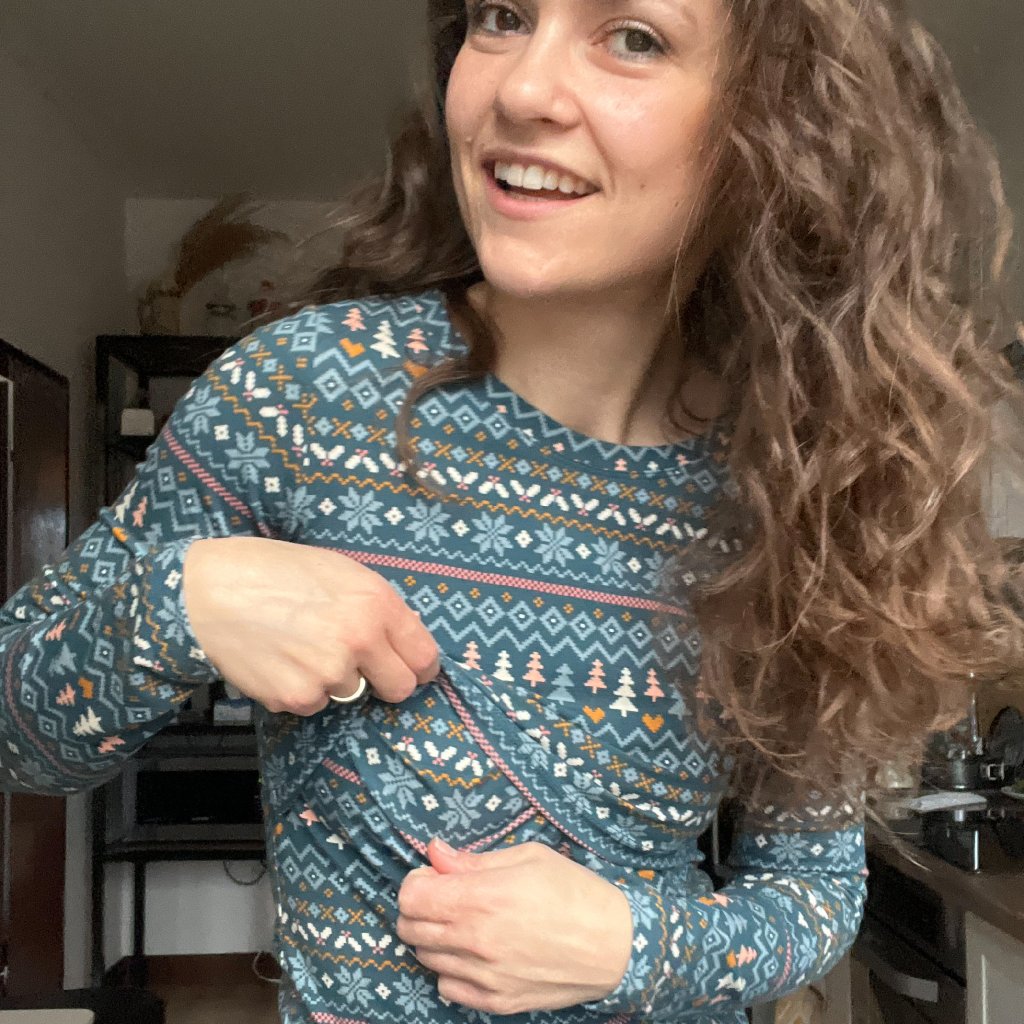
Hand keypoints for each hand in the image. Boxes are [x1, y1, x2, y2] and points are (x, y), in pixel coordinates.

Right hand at [182, 537, 438, 713]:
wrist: (209, 589)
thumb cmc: (275, 570)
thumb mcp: (340, 571)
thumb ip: (377, 606)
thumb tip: (403, 639)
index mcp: (376, 603)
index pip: (425, 656)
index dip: (420, 665)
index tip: (412, 667)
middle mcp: (359, 640)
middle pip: (400, 689)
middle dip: (386, 681)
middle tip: (360, 664)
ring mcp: (328, 673)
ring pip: (351, 695)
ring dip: (335, 680)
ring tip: (302, 647)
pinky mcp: (296, 697)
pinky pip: (314, 704)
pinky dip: (301, 689)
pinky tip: (280, 660)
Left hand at [396, 838, 632, 1014]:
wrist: (615, 945)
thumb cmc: (574, 891)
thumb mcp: (528, 858)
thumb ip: (474, 860)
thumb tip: (435, 852)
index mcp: (481, 899)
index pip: (411, 896)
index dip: (418, 881)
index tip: (435, 876)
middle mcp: (475, 940)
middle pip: (410, 929)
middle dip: (419, 908)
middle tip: (446, 897)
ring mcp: (483, 976)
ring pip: (425, 958)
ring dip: (434, 937)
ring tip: (464, 923)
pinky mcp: (496, 1001)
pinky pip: (448, 986)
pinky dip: (451, 968)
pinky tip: (474, 953)